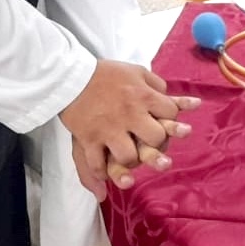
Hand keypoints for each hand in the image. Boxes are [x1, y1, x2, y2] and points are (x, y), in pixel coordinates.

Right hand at [59, 60, 200, 199]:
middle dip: (157, 145)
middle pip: (156, 139)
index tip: (164, 122)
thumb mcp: (137, 71)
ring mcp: (109, 129)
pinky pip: (98, 164)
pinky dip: (102, 173)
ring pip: (129, 157)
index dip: (172, 120)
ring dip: (131, 162)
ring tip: (129, 158)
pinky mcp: (89, 138)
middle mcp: (130, 114)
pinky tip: (105, 174)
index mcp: (143, 96)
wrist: (71, 76)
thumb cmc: (107, 73)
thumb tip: (171, 97)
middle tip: (149, 145)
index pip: (171, 113)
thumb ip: (156, 84)